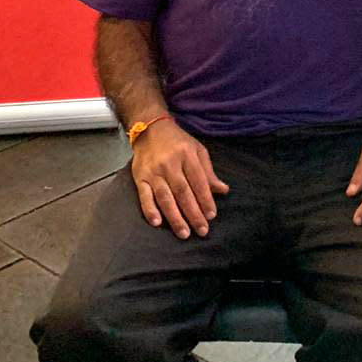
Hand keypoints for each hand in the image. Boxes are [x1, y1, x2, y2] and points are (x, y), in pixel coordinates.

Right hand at [131, 120, 229, 238]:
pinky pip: (144, 196)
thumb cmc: (177, 141)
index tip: (211, 215)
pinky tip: (157, 222)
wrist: (150, 129)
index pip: (198, 181)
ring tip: (184, 233)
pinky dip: (150, 210)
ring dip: (175, 217)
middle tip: (202, 230)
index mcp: (186, 155)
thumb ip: (208, 172)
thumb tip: (222, 190)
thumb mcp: (197, 150)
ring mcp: (153, 171)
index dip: (206, 200)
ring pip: (165, 197)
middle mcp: (169, 163)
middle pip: (183, 192)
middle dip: (193, 213)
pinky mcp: (139, 177)